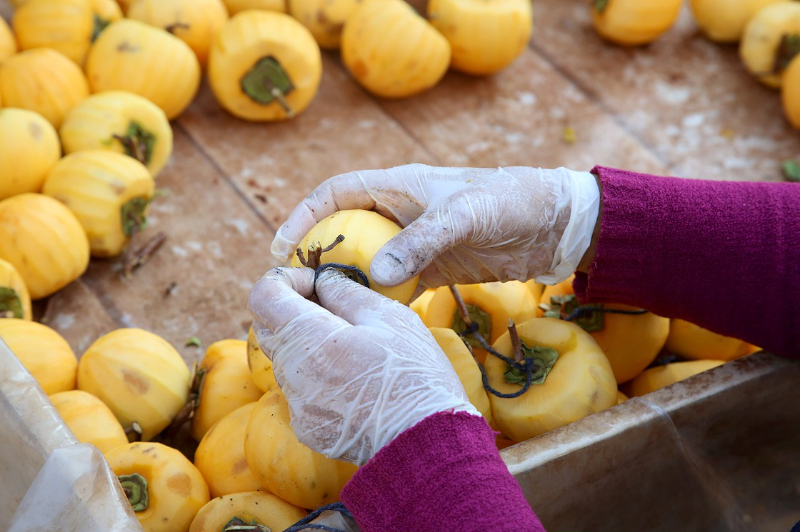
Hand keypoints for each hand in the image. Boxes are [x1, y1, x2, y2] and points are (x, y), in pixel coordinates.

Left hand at [247, 267, 478, 465]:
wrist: (426, 441)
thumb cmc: (413, 374)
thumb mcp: (390, 317)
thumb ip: (346, 291)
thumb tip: (323, 281)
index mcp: (310, 338)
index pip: (264, 295)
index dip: (285, 279)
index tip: (316, 283)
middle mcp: (292, 373)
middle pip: (269, 328)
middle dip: (294, 310)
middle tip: (337, 311)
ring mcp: (297, 406)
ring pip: (287, 361)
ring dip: (309, 346)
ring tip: (355, 350)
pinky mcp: (308, 429)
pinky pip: (301, 392)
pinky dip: (319, 379)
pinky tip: (356, 385)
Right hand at [271, 164, 600, 287]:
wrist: (553, 224)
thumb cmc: (508, 202)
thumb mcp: (463, 216)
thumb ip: (421, 242)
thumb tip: (375, 275)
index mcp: (398, 186)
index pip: (336, 193)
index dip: (303, 216)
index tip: (280, 248)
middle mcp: (399, 213)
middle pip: (343, 231)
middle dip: (317, 256)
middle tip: (297, 290)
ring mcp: (414, 243)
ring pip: (365, 261)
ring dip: (345, 282)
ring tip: (322, 311)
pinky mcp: (432, 268)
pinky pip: (393, 284)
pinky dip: (377, 299)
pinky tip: (366, 320)